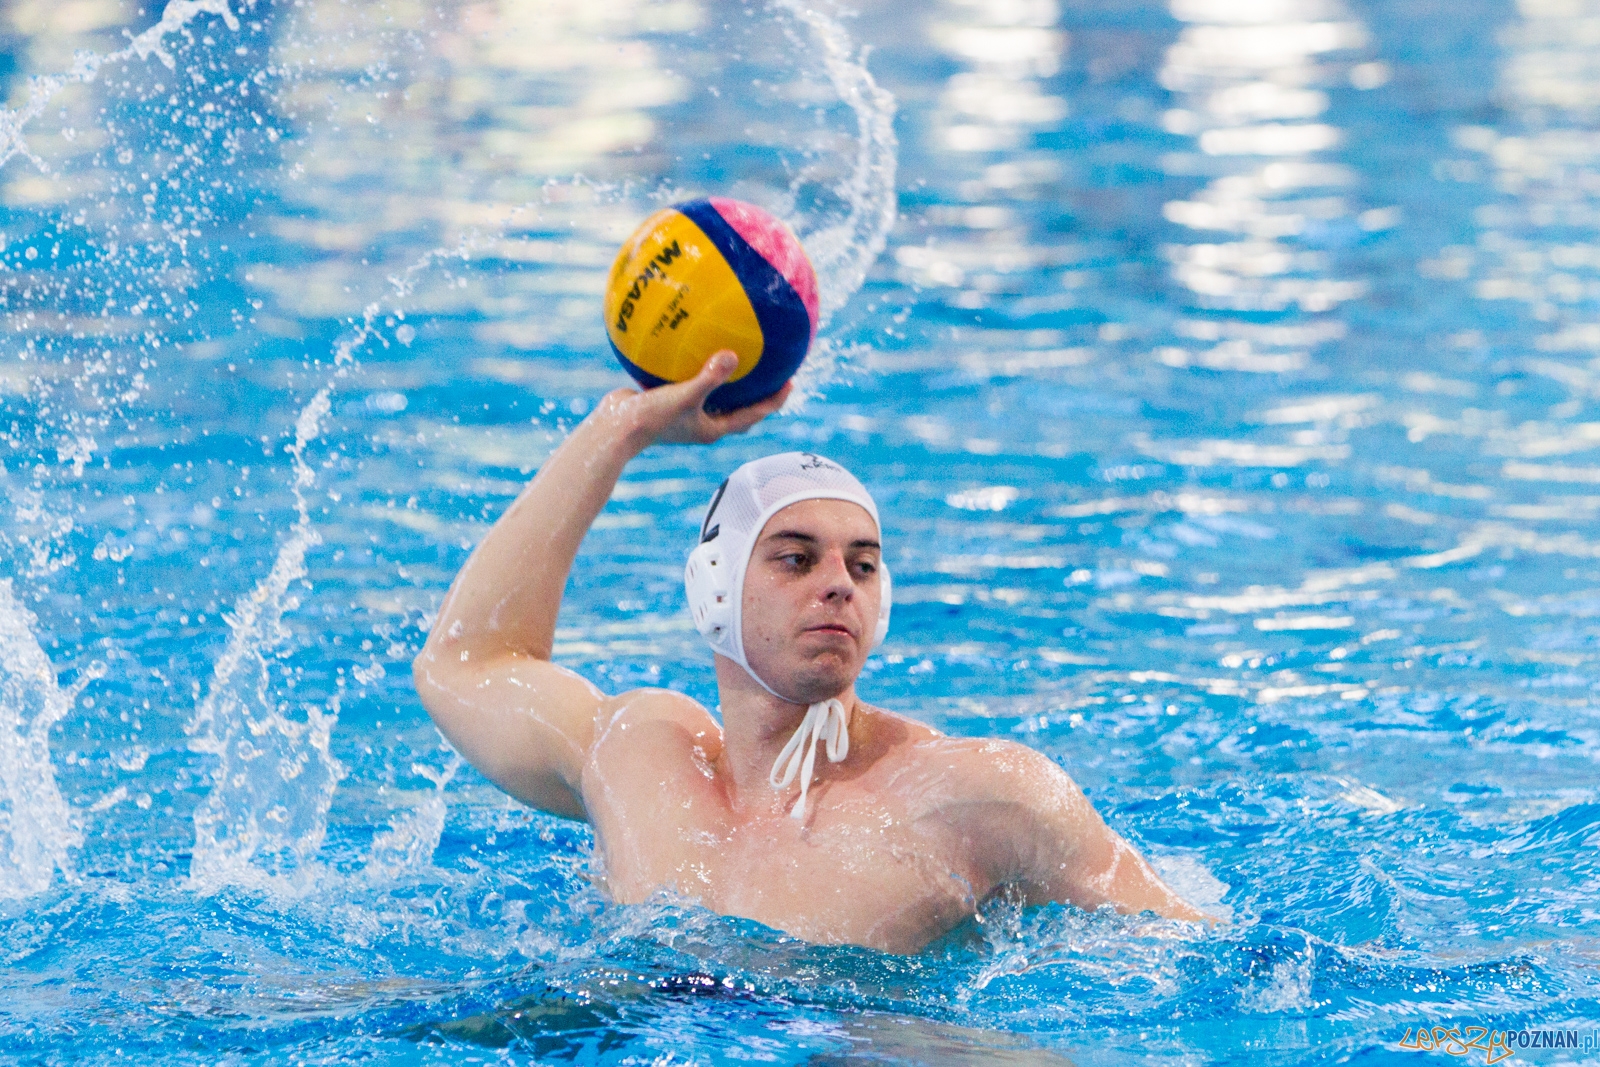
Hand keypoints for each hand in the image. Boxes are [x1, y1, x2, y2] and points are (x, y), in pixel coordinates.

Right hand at [604, 350, 792, 446]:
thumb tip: (734, 355)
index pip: (754, 415)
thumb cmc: (652, 417)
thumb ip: (710, 377)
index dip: (774, 400)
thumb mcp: (685, 396)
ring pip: (717, 397)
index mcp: (714, 428)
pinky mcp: (671, 403)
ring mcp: (687, 414)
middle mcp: (704, 423)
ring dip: (730, 382)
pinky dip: (700, 369)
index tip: (791, 382)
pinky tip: (697, 346)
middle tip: (775, 372)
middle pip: (741, 409)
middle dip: (759, 393)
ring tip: (741, 358)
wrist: (615, 428)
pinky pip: (692, 383)